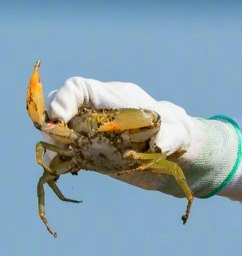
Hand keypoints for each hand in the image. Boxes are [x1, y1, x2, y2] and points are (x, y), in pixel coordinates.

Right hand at [47, 76, 194, 158]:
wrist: (174, 151)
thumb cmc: (175, 132)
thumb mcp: (177, 133)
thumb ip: (170, 135)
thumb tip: (158, 145)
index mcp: (114, 98)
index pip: (78, 87)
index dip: (63, 99)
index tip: (59, 119)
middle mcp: (96, 111)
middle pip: (59, 104)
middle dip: (51, 120)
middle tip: (58, 142)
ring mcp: (90, 131)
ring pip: (57, 128)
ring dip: (52, 142)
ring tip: (59, 157)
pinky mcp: (89, 151)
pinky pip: (64, 151)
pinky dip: (58, 158)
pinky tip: (64, 168)